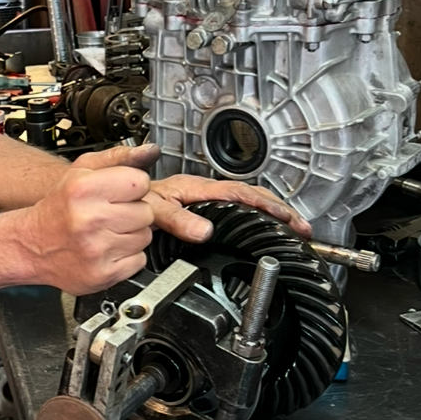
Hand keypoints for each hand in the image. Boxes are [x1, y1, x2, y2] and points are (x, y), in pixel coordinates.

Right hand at [11, 142, 157, 291]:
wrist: (31, 245)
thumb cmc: (59, 207)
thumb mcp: (81, 171)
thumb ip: (118, 157)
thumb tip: (150, 150)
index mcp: (84, 189)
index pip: (140, 181)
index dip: (132, 186)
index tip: (119, 192)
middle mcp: (89, 220)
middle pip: (146, 212)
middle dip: (133, 212)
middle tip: (110, 213)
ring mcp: (97, 250)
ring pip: (145, 237)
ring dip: (131, 234)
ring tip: (107, 232)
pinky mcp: (103, 274)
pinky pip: (139, 260)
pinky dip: (127, 257)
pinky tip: (107, 249)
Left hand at [143, 172, 311, 244]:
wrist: (117, 200)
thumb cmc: (132, 199)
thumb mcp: (152, 209)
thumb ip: (177, 219)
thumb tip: (206, 231)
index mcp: (197, 188)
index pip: (240, 194)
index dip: (266, 205)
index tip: (287, 218)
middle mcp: (204, 192)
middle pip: (252, 196)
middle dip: (281, 210)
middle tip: (303, 227)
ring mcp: (205, 200)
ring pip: (247, 202)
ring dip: (272, 214)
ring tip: (294, 229)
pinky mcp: (202, 210)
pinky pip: (237, 210)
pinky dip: (257, 217)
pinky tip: (266, 228)